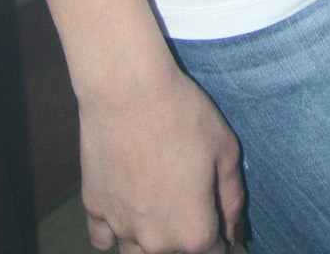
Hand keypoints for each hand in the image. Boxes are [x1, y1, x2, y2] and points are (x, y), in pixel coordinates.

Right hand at [78, 61, 244, 253]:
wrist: (127, 91)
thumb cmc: (183, 116)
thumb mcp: (225, 151)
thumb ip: (233, 198)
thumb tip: (235, 232)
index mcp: (193, 231)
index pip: (213, 253)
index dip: (220, 235)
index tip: (217, 214)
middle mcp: (155, 241)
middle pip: (174, 253)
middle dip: (185, 233)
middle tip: (187, 191)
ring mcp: (120, 227)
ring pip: (136, 252)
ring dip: (150, 236)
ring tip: (157, 201)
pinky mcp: (94, 208)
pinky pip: (103, 237)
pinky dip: (114, 228)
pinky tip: (126, 203)